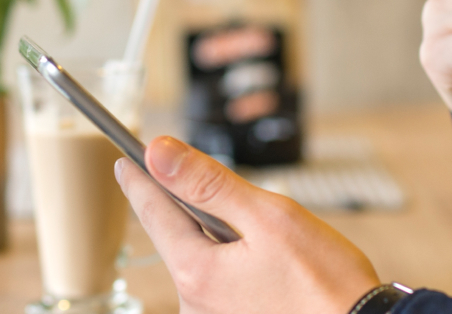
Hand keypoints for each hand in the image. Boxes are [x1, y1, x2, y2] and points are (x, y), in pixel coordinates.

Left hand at [115, 137, 380, 313]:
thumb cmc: (326, 283)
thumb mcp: (270, 217)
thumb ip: (209, 183)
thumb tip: (158, 153)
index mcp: (198, 273)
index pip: (156, 212)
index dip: (140, 180)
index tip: (125, 160)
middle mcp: (195, 304)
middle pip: (181, 237)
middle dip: (197, 210)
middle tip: (223, 192)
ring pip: (205, 260)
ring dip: (224, 240)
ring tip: (274, 243)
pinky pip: (224, 284)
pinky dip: (238, 263)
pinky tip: (273, 265)